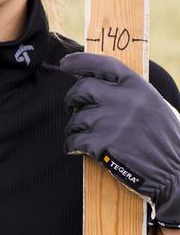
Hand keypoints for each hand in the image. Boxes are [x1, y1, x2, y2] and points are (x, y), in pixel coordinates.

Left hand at [54, 51, 179, 226]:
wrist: (176, 173)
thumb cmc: (165, 140)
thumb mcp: (155, 106)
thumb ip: (130, 93)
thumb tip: (96, 81)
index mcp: (140, 88)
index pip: (104, 64)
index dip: (81, 61)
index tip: (65, 63)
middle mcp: (125, 100)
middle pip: (82, 89)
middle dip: (72, 99)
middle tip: (72, 107)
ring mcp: (113, 122)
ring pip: (75, 118)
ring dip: (74, 127)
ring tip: (82, 135)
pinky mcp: (103, 144)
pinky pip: (74, 140)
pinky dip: (72, 146)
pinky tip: (77, 149)